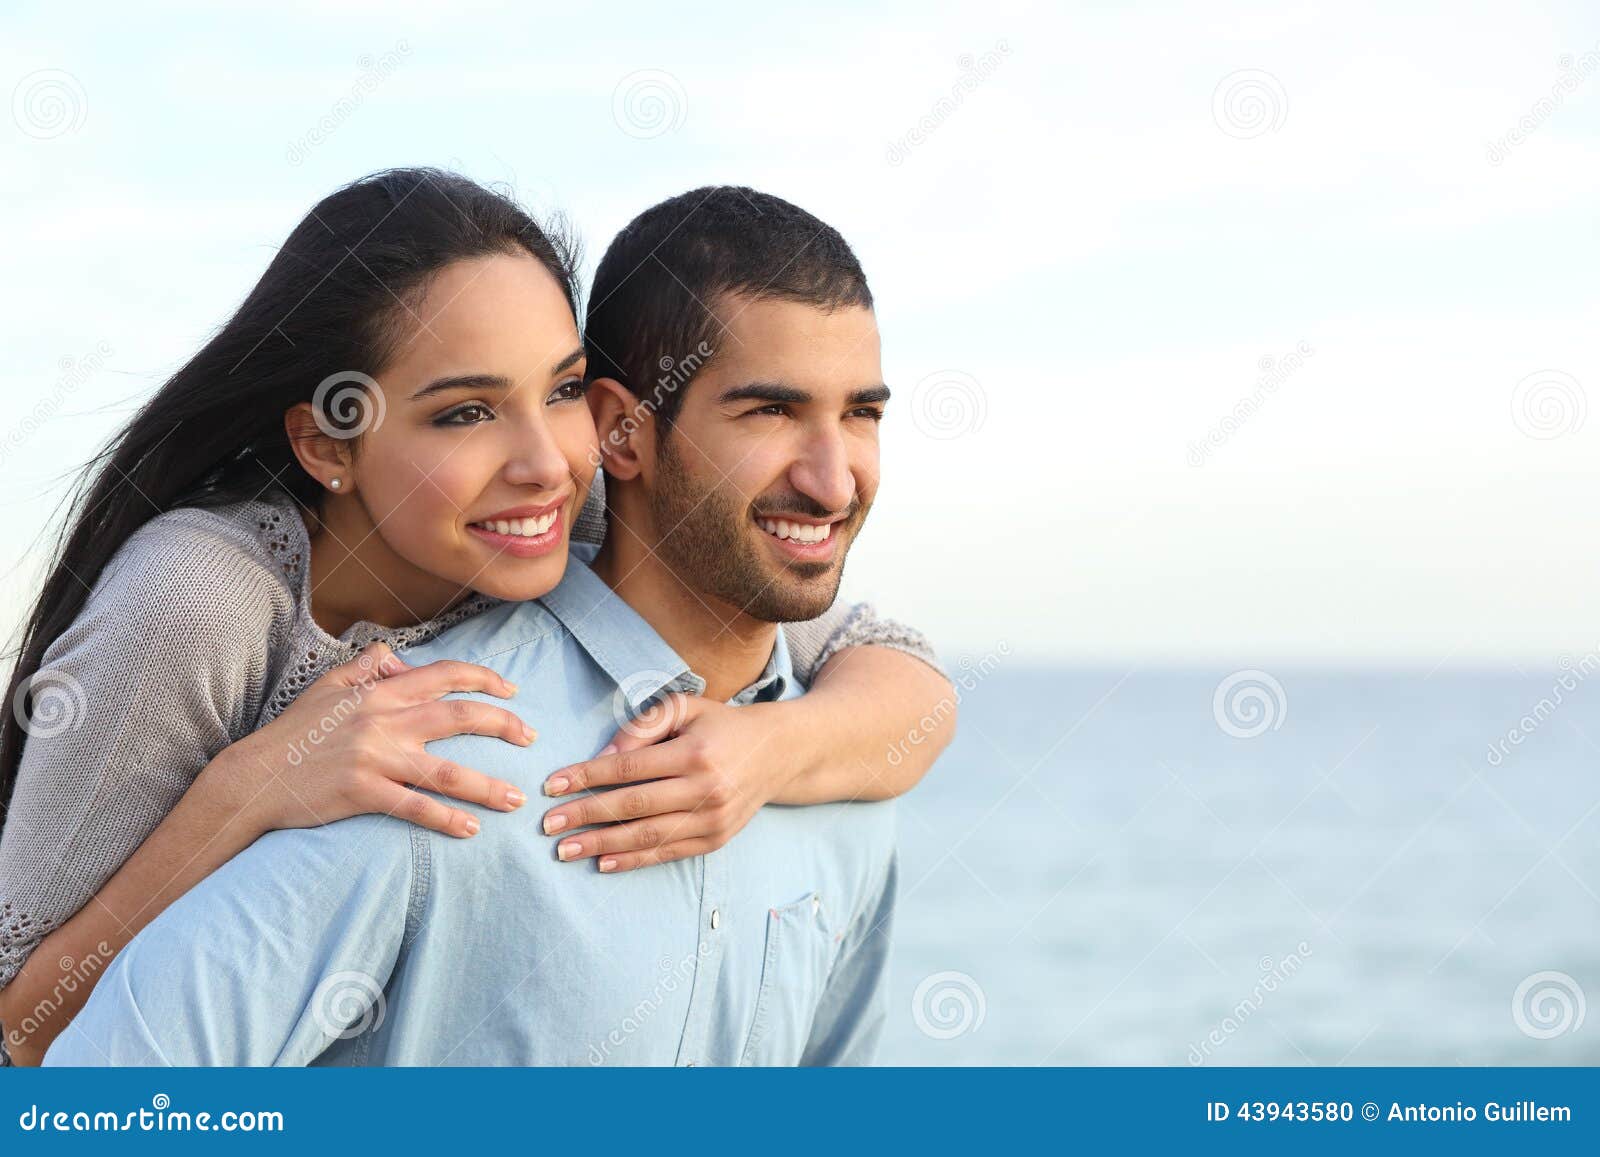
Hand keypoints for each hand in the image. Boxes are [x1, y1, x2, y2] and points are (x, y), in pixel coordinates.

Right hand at [210, 641, 534, 838]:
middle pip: (461, 717)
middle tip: (531, 738)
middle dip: (504, 725)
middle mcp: (384, 721)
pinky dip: (447, 819)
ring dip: (488, 786)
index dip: (485, 679)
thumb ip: (367, 668)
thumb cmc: (295, 732)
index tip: (512, 691)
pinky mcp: (363, 794)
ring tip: (516, 799)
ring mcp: (375, 759)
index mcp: (381, 692)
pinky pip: (416, 807)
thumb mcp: (328, 686)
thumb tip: (400, 658)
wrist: (255, 777)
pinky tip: (472, 830)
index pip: (446, 675)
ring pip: (448, 772)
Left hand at [538, 695, 800, 871]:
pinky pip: (668, 854)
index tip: (552, 785)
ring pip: (647, 836)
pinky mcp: (716, 840)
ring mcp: (713, 819)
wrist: (778, 753)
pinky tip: (603, 862)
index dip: (586, 776)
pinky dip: (633, 861)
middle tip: (548, 824)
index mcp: (694, 752)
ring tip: (566, 849)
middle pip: (633, 806)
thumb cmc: (721, 726)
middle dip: (586, 815)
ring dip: (602, 845)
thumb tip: (601, 757)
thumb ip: (643, 725)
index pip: (628, 767)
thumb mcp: (685, 708)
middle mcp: (705, 788)